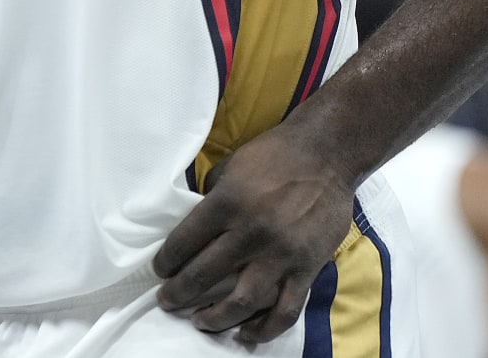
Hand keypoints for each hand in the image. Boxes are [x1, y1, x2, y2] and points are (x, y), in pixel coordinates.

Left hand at [152, 123, 356, 343]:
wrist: (327, 153)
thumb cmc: (275, 154)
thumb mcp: (231, 166)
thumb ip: (212, 197)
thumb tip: (195, 224)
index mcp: (227, 203)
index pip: (184, 242)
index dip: (166, 261)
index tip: (160, 271)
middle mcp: (250, 233)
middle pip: (204, 275)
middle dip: (179, 293)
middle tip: (167, 301)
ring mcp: (280, 255)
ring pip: (241, 302)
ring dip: (215, 318)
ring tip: (200, 322)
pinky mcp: (307, 269)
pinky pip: (284, 310)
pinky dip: (264, 329)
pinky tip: (246, 334)